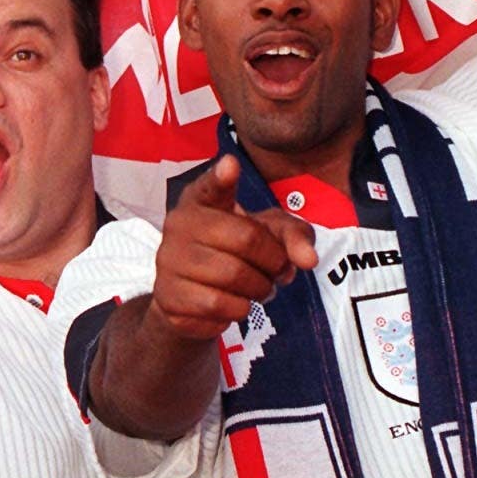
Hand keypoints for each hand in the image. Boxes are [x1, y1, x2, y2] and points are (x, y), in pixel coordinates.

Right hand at [148, 155, 317, 340]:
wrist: (192, 299)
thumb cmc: (234, 254)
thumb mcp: (268, 235)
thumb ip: (294, 236)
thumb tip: (308, 259)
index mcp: (201, 200)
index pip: (210, 185)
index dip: (222, 177)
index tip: (231, 166)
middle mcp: (179, 225)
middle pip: (246, 240)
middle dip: (273, 263)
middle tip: (275, 272)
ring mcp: (168, 261)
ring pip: (232, 279)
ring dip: (258, 290)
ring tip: (257, 289)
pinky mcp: (167, 297)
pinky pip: (218, 307)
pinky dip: (237, 311)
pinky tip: (233, 304)